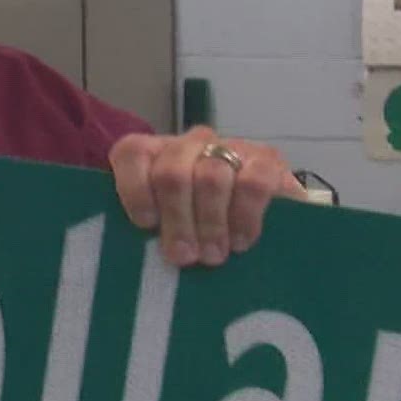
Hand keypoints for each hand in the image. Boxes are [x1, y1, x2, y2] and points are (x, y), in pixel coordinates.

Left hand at [109, 126, 307, 267]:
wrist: (267, 221)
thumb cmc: (200, 232)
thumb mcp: (168, 229)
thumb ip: (151, 231)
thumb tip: (144, 254)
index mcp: (157, 154)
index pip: (133, 153)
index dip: (135, 189)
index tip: (145, 224)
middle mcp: (191, 144)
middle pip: (172, 173)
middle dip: (177, 220)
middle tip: (184, 256)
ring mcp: (229, 148)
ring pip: (211, 178)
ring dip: (210, 223)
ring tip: (213, 255)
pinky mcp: (267, 160)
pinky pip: (253, 183)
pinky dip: (244, 217)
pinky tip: (240, 242)